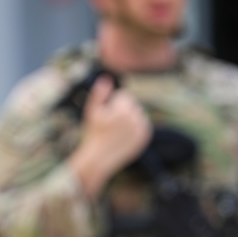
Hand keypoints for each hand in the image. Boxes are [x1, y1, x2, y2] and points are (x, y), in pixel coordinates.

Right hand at [69, 76, 151, 194]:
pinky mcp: (145, 136)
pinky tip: (123, 136)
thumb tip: (107, 78)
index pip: (124, 96)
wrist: (100, 158)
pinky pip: (142, 124)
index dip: (112, 105)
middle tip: (111, 125)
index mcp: (123, 109)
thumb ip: (99, 94)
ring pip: (138, 114)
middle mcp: (136, 117)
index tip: (106, 117)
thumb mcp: (92, 112)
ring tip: (117, 131)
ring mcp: (142, 127)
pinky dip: (134, 128)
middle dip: (122, 111)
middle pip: (132, 104)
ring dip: (129, 119)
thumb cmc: (93, 133)